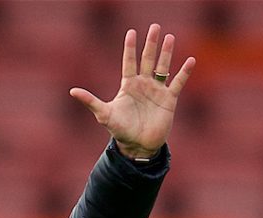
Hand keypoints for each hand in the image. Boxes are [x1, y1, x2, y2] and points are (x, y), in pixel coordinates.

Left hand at [70, 24, 194, 159]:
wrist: (138, 146)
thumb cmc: (120, 130)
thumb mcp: (104, 114)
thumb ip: (90, 101)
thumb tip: (72, 91)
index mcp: (128, 85)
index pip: (129, 62)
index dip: (130, 48)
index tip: (131, 32)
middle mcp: (143, 85)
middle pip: (147, 59)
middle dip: (151, 44)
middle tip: (155, 27)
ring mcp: (157, 91)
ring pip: (162, 67)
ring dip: (166, 53)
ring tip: (169, 37)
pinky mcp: (169, 99)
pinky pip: (178, 82)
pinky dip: (184, 72)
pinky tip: (190, 60)